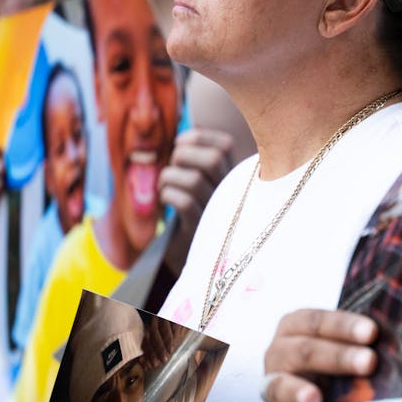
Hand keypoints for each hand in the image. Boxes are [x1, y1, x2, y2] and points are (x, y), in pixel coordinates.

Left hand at [159, 128, 235, 272]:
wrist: (198, 263)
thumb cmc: (197, 215)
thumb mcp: (205, 187)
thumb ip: (199, 162)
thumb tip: (181, 138)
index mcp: (236, 178)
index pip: (225, 144)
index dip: (199, 137)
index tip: (180, 143)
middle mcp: (233, 194)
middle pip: (213, 159)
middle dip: (183, 154)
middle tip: (173, 165)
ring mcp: (218, 213)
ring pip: (194, 180)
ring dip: (169, 176)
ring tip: (165, 185)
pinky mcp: (200, 230)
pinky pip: (183, 202)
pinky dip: (167, 195)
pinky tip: (165, 200)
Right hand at [262, 309, 379, 401]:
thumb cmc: (356, 367)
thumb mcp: (370, 351)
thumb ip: (380, 344)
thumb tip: (395, 344)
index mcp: (299, 325)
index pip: (318, 322)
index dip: (344, 326)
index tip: (372, 332)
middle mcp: (280, 351)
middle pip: (305, 351)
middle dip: (337, 357)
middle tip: (368, 362)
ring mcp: (274, 383)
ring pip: (280, 384)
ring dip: (297, 392)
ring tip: (315, 399)